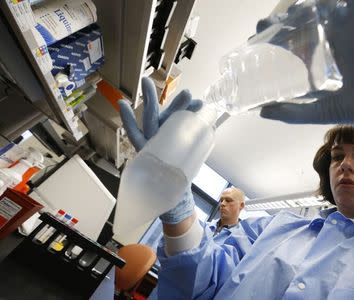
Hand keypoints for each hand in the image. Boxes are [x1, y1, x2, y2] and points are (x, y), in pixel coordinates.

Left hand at [119, 77, 201, 223]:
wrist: (177, 199)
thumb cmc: (164, 195)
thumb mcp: (156, 193)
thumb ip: (151, 191)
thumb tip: (147, 200)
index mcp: (146, 154)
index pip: (135, 134)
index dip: (129, 120)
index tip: (123, 104)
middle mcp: (155, 142)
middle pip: (153, 119)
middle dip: (153, 100)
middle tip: (150, 82)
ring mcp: (168, 140)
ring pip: (171, 119)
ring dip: (180, 106)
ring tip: (192, 97)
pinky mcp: (180, 142)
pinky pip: (185, 126)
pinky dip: (192, 117)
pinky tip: (201, 107)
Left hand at [258, 0, 353, 162]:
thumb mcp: (322, 110)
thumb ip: (293, 112)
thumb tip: (262, 112)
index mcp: (329, 55)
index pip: (298, 40)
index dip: (278, 37)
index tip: (258, 38)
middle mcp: (338, 36)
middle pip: (305, 20)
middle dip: (283, 21)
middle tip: (265, 27)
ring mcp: (352, 22)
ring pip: (321, 4)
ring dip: (300, 7)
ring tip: (282, 16)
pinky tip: (308, 4)